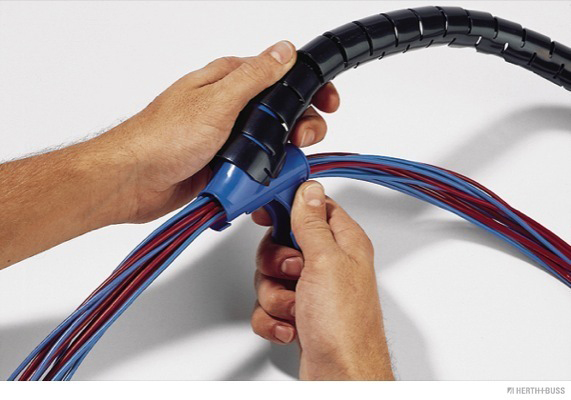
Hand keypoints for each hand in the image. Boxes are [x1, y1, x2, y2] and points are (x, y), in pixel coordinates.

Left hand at [97, 40, 339, 222]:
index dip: (308, 87)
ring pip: (271, 143)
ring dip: (278, 156)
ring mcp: (227, 138)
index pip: (280, 75)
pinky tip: (257, 180)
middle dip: (299, 126)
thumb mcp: (218, 102)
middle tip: (300, 139)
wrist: (131, 182)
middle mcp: (230, 108)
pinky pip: (255, 168)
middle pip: (282, 112)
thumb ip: (256, 77)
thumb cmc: (161, 138)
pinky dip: (261, 176)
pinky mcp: (223, 165)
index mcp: (228, 82)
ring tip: (270, 165)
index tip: (327, 102)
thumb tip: (284, 51)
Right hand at [250, 181, 393, 379]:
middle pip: (282, 242)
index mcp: (343, 242)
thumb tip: (308, 189)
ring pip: (270, 276)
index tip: (266, 213)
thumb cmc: (345, 325)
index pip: (312, 207)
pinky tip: (291, 327)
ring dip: (275, 296)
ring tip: (296, 307)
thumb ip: (313, 222)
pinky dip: (273, 318)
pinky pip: (268, 305)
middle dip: (276, 263)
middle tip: (292, 272)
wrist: (341, 377)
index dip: (287, 206)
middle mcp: (328, 264)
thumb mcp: (326, 262)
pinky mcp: (298, 313)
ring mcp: (312, 290)